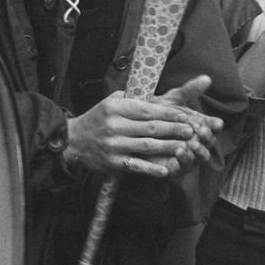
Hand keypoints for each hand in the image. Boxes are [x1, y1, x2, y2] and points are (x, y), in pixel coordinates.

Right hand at [65, 75, 223, 177]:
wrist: (72, 141)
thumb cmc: (98, 118)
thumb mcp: (111, 101)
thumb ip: (133, 98)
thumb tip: (159, 95)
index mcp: (116, 107)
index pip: (147, 110)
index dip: (168, 113)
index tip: (185, 116)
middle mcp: (115, 125)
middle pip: (150, 128)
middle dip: (174, 129)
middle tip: (192, 131)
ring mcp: (114, 145)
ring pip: (146, 146)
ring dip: (168, 147)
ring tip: (185, 147)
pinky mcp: (112, 162)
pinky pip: (136, 166)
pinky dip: (151, 169)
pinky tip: (166, 170)